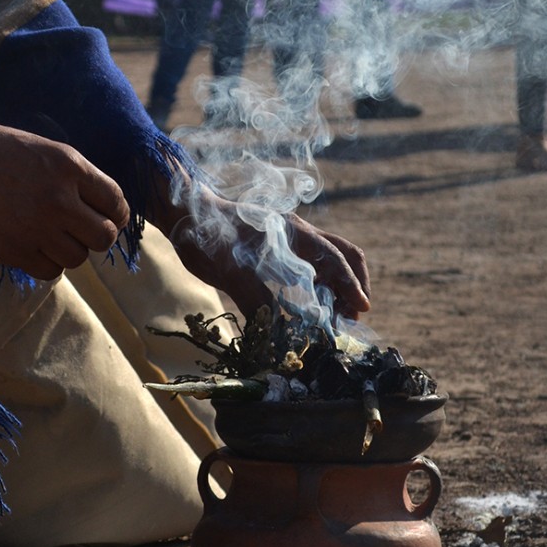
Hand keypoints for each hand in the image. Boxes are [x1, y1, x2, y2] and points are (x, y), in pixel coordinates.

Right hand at [0, 122, 128, 281]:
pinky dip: (49, 264)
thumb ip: (71, 174)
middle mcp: (58, 198)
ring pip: (79, 258)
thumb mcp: (37, 148)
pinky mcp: (15, 252)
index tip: (108, 217)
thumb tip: (101, 205)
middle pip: (104, 237)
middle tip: (82, 231)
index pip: (115, 201)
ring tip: (51, 236)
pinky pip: (52, 271)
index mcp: (67, 165)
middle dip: (97, 236)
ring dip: (71, 251)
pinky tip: (34, 247)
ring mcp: (36, 227)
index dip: (115, 213)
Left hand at [162, 193, 370, 322]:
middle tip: (351, 316)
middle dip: (354, 284)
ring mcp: (290, 237)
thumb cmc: (206, 236)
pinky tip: (313, 304)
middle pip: (343, 253)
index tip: (361, 308)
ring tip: (336, 315)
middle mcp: (298, 231)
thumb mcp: (228, 271)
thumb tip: (275, 333)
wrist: (184, 214)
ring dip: (339, 285)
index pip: (333, 258)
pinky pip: (311, 263)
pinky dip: (321, 283)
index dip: (350, 285)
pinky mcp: (279, 246)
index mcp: (291, 232)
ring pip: (330, 258)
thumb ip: (254, 298)